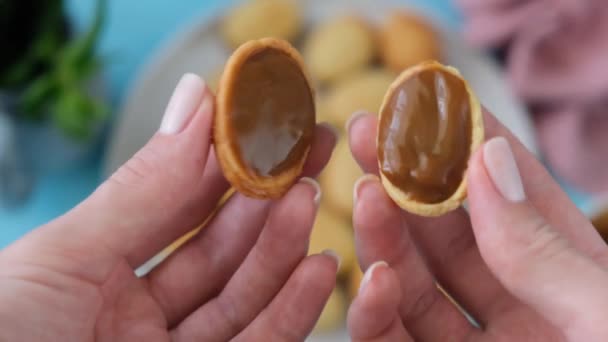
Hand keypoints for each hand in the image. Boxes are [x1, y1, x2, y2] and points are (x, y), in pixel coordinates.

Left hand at [0, 74, 338, 341]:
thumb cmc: (4, 339)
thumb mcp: (65, 257)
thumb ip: (143, 187)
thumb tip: (195, 99)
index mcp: (91, 273)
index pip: (172, 206)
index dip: (220, 163)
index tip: (264, 123)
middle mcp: (133, 316)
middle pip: (215, 250)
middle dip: (262, 200)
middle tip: (304, 155)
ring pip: (241, 297)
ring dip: (283, 248)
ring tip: (311, 199)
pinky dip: (291, 311)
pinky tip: (318, 269)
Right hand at [346, 111, 607, 340]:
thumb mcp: (602, 314)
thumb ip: (543, 249)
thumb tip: (487, 158)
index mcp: (570, 275)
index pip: (513, 193)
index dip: (470, 142)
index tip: (427, 100)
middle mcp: (520, 305)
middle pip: (448, 235)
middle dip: (404, 182)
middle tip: (367, 136)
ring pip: (411, 284)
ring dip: (380, 239)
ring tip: (366, 196)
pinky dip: (373, 313)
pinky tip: (374, 280)